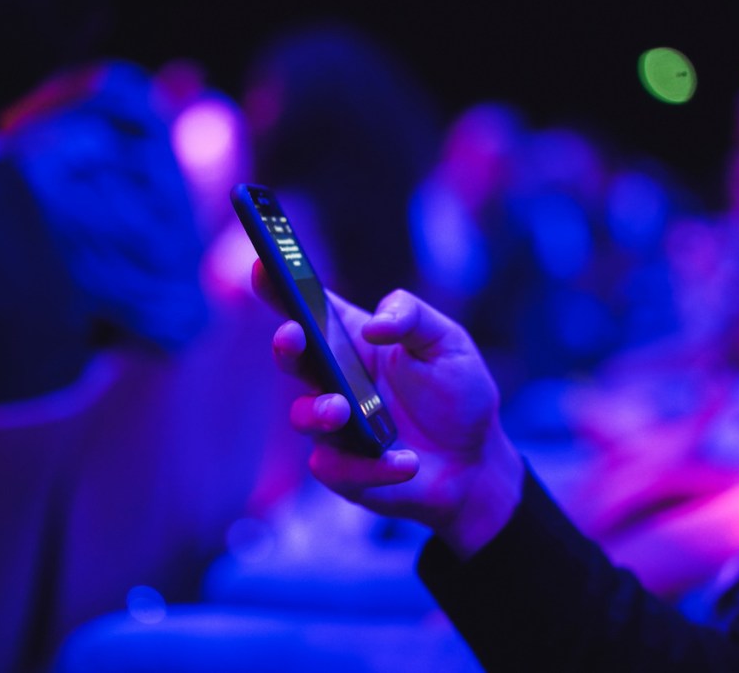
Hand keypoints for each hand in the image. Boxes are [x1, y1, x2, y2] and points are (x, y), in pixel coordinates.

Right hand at [254, 261, 522, 557]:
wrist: (475, 461)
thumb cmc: (457, 393)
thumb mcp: (448, 342)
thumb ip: (412, 317)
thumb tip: (375, 326)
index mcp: (353, 340)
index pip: (308, 307)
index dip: (279, 286)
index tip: (262, 267)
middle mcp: (334, 380)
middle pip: (292, 358)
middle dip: (285, 345)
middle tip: (293, 335)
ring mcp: (334, 426)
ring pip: (302, 417)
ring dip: (319, 412)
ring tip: (342, 409)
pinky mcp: (343, 470)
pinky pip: (337, 469)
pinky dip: (372, 467)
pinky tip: (406, 461)